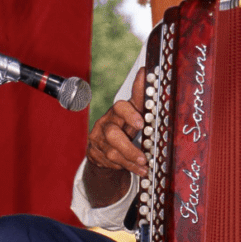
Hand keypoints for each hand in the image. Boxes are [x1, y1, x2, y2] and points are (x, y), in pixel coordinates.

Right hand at [84, 67, 146, 206]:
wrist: (104, 147)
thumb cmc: (124, 127)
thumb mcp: (134, 114)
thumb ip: (141, 98)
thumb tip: (146, 71)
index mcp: (118, 112)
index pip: (121, 107)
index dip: (130, 114)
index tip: (141, 124)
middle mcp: (105, 123)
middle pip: (113, 134)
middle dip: (129, 147)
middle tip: (144, 157)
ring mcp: (98, 139)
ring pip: (111, 152)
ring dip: (130, 161)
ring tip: (144, 168)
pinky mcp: (94, 153)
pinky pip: (109, 163)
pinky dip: (125, 168)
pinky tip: (137, 170)